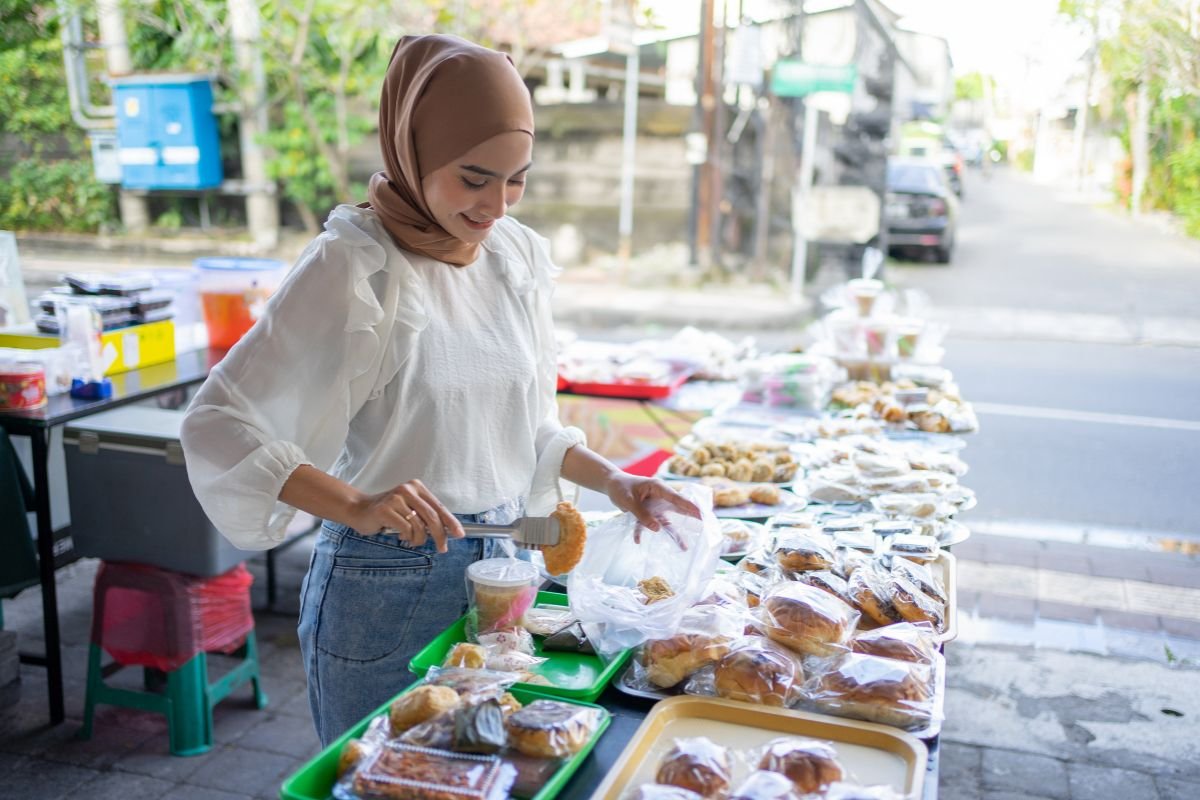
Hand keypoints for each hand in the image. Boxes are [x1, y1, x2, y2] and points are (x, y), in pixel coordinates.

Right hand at [346, 479, 463, 553]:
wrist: (359, 510)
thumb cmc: (386, 512)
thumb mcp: (409, 509)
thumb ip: (425, 516)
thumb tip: (447, 531)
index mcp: (416, 487)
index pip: (438, 506)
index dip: (451, 521)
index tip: (459, 534)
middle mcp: (407, 489)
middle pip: (432, 516)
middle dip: (440, 535)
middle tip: (442, 547)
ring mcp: (395, 498)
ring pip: (419, 526)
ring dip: (419, 539)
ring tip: (411, 540)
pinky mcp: (385, 509)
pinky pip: (406, 529)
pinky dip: (407, 537)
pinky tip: (400, 536)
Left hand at [604, 473, 701, 547]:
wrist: (612, 485)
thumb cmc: (621, 488)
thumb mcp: (629, 501)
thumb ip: (642, 515)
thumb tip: (657, 529)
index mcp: (658, 488)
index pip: (676, 498)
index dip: (689, 506)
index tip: (701, 513)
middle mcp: (659, 497)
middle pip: (678, 508)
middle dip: (691, 517)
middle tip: (706, 524)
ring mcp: (655, 506)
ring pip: (667, 521)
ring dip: (674, 534)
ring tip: (684, 547)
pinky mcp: (648, 513)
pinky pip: (649, 525)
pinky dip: (643, 532)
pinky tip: (637, 541)